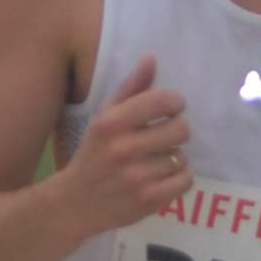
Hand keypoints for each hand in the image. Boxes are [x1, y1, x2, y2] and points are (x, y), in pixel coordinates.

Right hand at [58, 54, 191, 238]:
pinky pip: (185, 181)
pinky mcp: (148, 200)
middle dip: (176, 131)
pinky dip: (179, 179)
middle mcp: (125, 148)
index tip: (171, 109)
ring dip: (173, 158)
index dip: (175, 102)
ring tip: (155, 162)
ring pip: (182, 156)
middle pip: (182, 129)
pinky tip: (162, 178)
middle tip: (164, 138)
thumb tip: (151, 58)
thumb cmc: (93, 154)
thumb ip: (130, 88)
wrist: (75, 203)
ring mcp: (137, 177)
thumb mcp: (104, 117)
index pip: (162, 100)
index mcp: (113, 122)